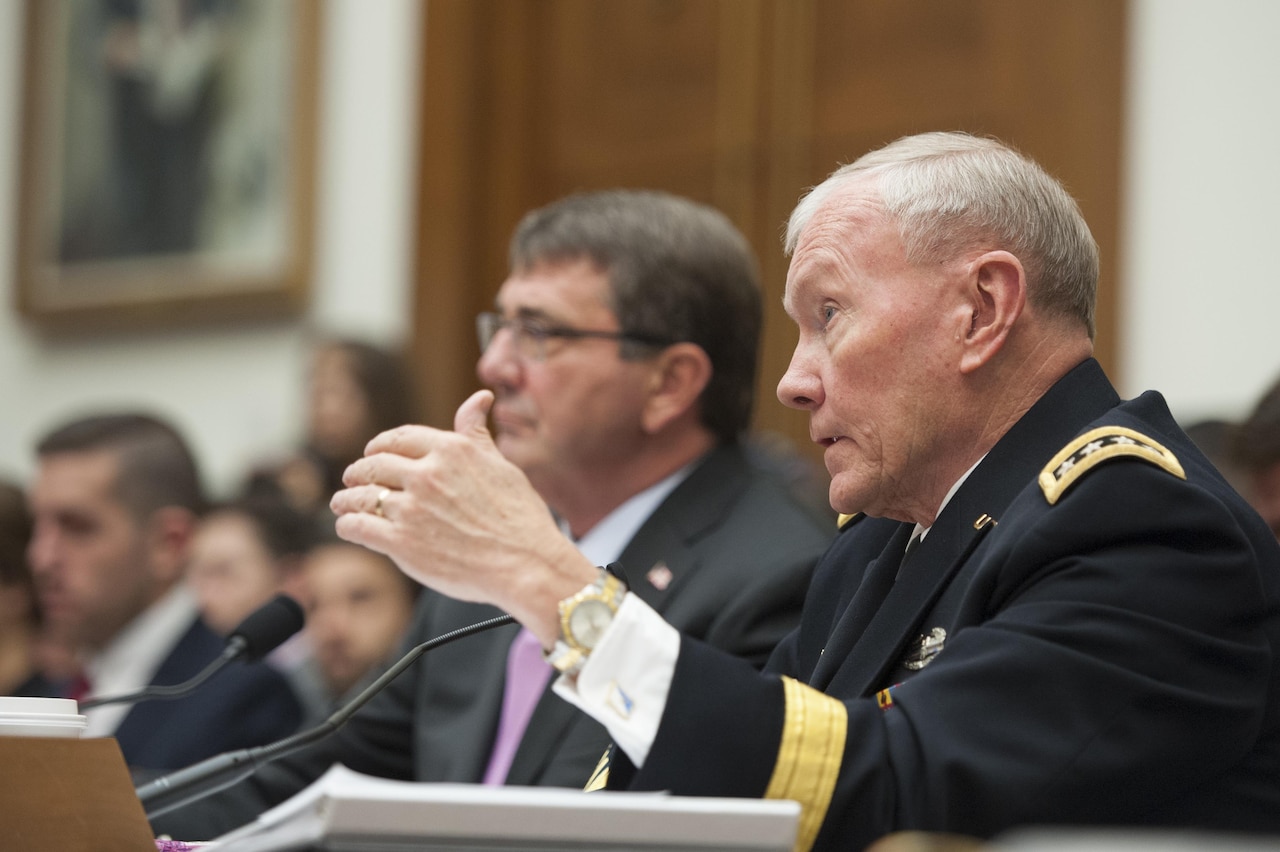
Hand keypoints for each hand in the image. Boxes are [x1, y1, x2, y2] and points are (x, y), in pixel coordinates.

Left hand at [330, 390, 595, 644]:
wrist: (525, 564)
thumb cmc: (520, 517)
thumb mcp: (501, 464)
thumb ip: (477, 433)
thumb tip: (480, 398)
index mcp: (451, 450)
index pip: (399, 438)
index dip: (380, 445)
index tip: (373, 453)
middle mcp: (427, 474)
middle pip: (374, 465)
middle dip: (358, 471)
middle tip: (351, 479)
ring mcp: (411, 508)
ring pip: (360, 495)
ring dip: (346, 498)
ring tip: (341, 504)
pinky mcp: (400, 542)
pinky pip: (357, 527)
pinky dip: (348, 525)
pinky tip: (348, 527)